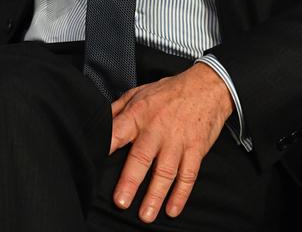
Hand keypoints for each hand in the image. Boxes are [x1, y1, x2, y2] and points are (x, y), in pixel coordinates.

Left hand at [109, 63, 232, 222]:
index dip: (107, 145)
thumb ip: (118, 109)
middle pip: (141, 158)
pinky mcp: (195, 149)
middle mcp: (156, 129)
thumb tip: (99, 122)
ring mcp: (177, 141)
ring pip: (165, 172)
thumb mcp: (138, 92)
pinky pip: (188, 175)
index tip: (95, 160)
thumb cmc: (169, 91)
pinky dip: (181, 194)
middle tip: (121, 202)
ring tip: (146, 214)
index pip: (118, 132)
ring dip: (155, 195)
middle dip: (130, 182)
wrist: (206, 87)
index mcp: (138, 114)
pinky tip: (172, 209)